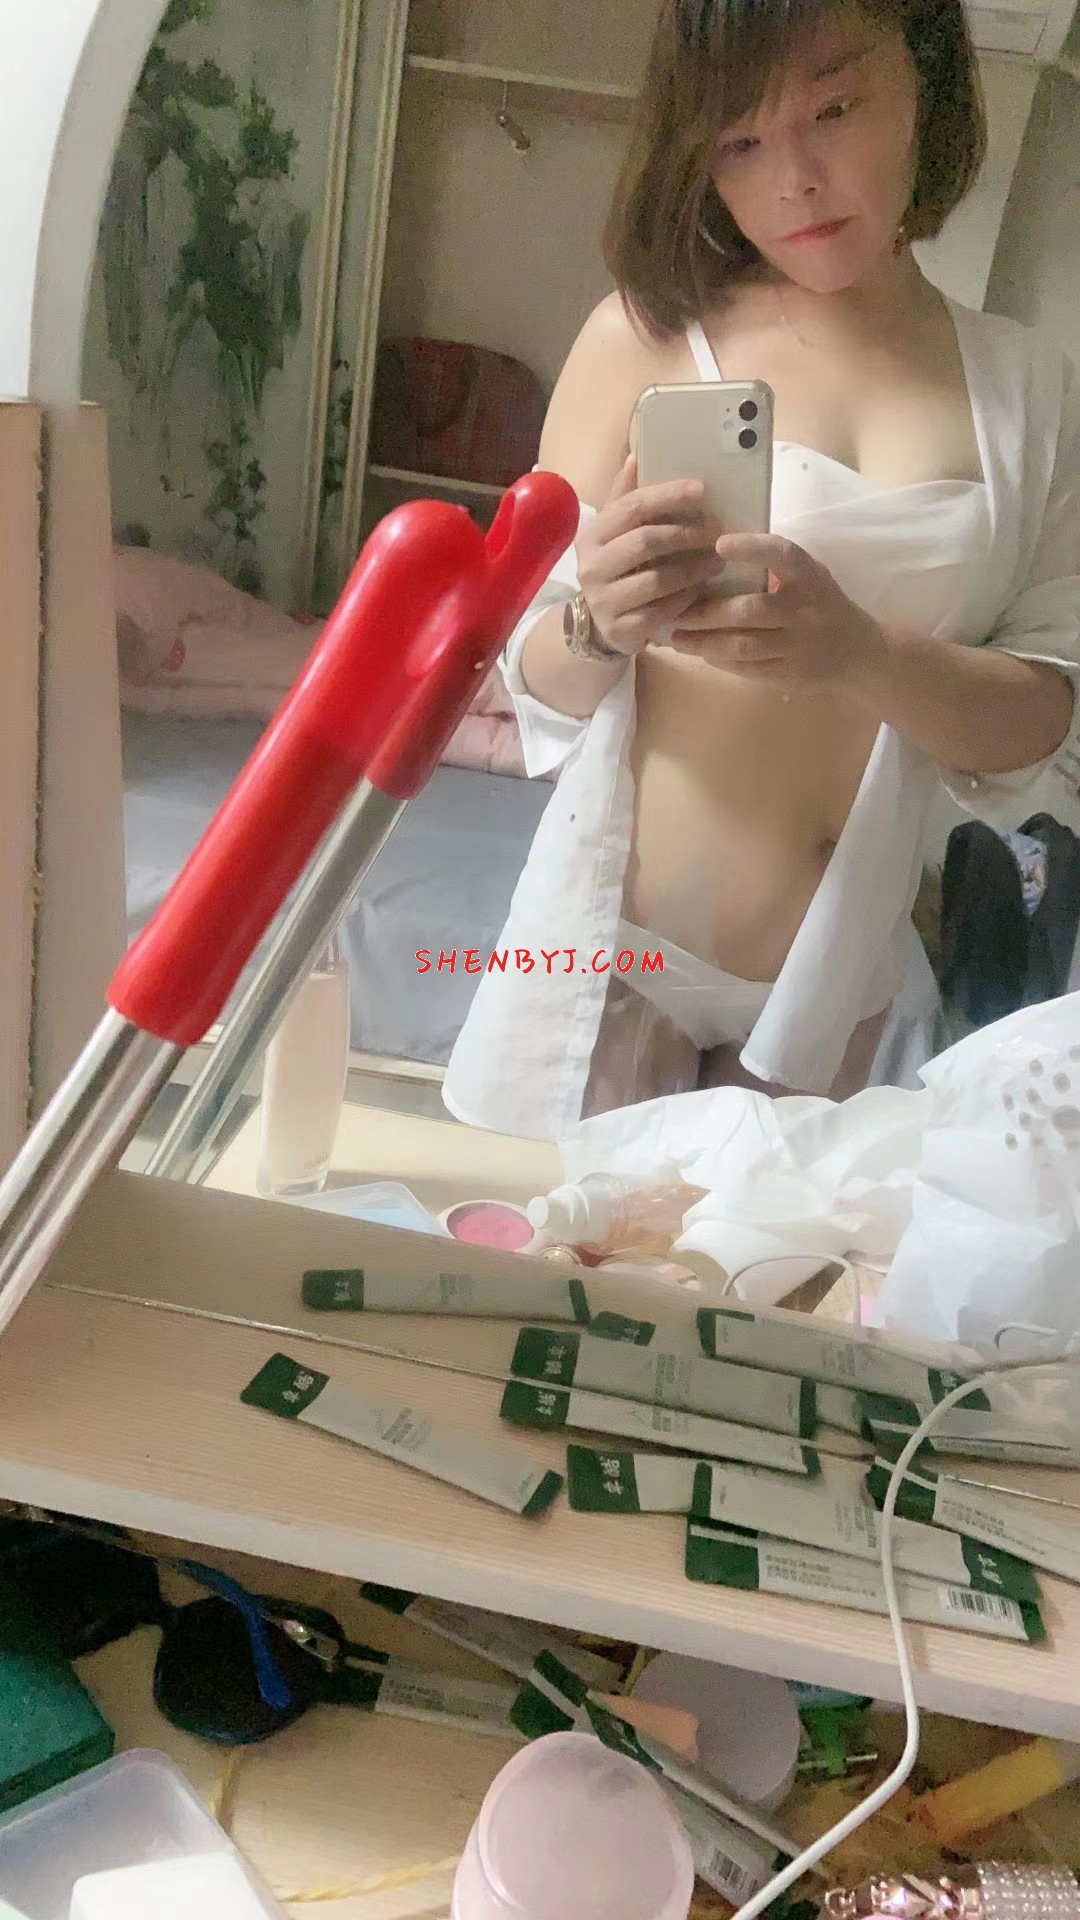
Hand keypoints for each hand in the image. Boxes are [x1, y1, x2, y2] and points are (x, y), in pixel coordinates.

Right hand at [576, 455, 725, 656]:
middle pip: (645, 540)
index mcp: (592, 535)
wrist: (599, 626)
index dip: (667, 496)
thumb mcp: (615, 534)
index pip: (631, 507)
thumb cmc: (617, 570)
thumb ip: (626, 498)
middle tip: (717, 530)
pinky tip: (702, 591)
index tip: (701, 489)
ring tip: (718, 561)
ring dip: (693, 569)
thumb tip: (636, 456)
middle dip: (687, 534)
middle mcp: (591, 566)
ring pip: (656, 580)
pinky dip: (686, 599)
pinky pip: (661, 612)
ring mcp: (604, 601)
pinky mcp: (620, 630)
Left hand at [670, 533, 885, 688]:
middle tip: (675, 609)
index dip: (751, 548)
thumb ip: (773, 565)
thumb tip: (711, 551)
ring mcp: (798, 646)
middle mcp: (805, 610)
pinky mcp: (789, 674)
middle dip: (706, 611)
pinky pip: (747, 668)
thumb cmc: (820, 603)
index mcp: (809, 576)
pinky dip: (720, 660)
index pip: (782, 555)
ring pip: (742, 645)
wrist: (856, 652)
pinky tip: (701, 653)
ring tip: (677, 637)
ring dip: (703, 642)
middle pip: (749, 610)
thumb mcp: (808, 576)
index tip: (719, 543)